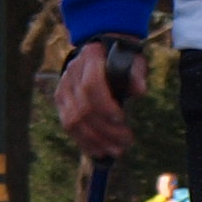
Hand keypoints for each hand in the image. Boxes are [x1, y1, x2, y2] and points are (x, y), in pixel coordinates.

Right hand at [53, 41, 135, 158]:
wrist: (100, 50)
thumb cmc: (121, 58)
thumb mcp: (133, 60)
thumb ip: (136, 74)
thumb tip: (140, 91)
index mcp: (90, 58)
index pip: (91, 85)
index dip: (105, 105)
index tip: (122, 119)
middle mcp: (71, 73)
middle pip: (83, 108)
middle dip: (105, 130)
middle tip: (126, 142)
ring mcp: (63, 88)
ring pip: (73, 121)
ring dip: (95, 140)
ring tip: (115, 151)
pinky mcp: (61, 101)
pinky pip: (68, 126)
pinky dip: (84, 141)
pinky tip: (99, 151)